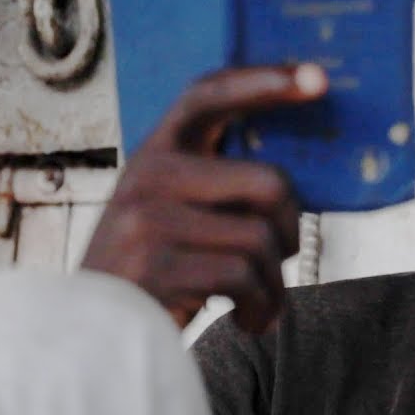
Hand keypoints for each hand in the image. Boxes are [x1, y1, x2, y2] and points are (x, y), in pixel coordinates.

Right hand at [82, 64, 327, 331]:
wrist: (95, 337)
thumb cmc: (156, 272)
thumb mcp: (175, 212)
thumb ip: (216, 185)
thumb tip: (290, 185)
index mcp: (158, 151)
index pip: (210, 96)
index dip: (265, 81)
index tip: (318, 77)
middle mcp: (148, 175)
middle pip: (269, 183)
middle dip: (290, 229)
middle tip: (279, 257)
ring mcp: (147, 220)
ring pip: (262, 240)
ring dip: (275, 284)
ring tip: (259, 302)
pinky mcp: (156, 267)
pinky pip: (244, 278)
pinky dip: (260, 308)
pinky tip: (247, 320)